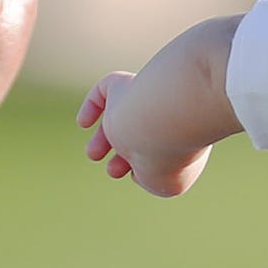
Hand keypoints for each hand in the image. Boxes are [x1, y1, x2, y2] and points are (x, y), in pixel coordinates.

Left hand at [79, 72, 209, 196]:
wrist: (164, 120)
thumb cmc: (167, 155)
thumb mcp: (167, 184)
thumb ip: (154, 180)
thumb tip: (138, 170)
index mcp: (184, 136)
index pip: (160, 151)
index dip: (142, 167)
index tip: (133, 174)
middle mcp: (168, 113)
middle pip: (141, 132)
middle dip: (125, 154)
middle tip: (113, 170)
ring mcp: (145, 96)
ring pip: (123, 113)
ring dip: (105, 137)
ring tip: (93, 154)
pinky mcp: (122, 83)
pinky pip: (104, 90)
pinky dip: (92, 106)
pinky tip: (83, 123)